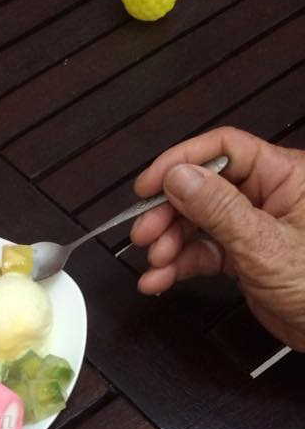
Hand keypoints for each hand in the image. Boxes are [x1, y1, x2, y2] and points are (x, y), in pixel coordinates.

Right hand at [130, 127, 304, 350]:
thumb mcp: (266, 245)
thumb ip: (220, 209)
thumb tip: (179, 176)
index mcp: (285, 175)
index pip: (225, 149)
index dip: (181, 162)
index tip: (148, 186)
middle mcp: (268, 196)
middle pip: (203, 188)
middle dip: (169, 212)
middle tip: (144, 233)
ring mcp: (253, 227)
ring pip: (198, 224)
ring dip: (169, 243)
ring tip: (154, 263)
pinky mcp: (244, 258)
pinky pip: (203, 253)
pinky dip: (178, 266)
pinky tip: (159, 279)